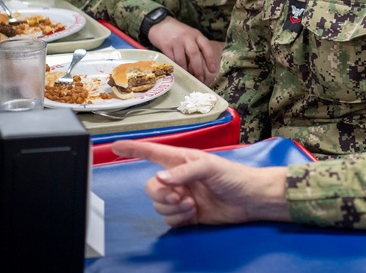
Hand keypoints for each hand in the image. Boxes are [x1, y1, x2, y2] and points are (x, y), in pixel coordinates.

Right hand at [110, 141, 290, 226]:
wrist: (250, 200)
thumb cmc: (234, 176)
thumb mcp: (210, 167)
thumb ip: (184, 171)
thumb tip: (160, 178)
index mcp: (181, 160)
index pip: (152, 153)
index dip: (133, 149)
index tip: (115, 146)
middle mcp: (178, 178)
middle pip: (151, 187)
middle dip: (161, 194)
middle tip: (179, 196)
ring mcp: (182, 197)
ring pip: (158, 205)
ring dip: (171, 208)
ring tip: (190, 205)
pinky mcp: (187, 214)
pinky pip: (168, 219)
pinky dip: (176, 218)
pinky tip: (191, 214)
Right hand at [148, 18, 222, 84]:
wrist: (160, 23)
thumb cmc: (178, 32)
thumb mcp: (190, 35)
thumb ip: (196, 46)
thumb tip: (202, 66)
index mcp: (196, 34)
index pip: (206, 46)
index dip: (210, 59)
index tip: (213, 70)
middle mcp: (187, 37)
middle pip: (194, 54)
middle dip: (198, 69)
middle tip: (200, 78)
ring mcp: (176, 41)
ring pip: (182, 59)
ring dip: (186, 70)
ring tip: (188, 77)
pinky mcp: (165, 45)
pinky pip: (172, 60)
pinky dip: (175, 67)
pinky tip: (177, 72)